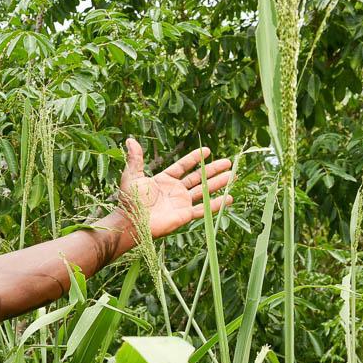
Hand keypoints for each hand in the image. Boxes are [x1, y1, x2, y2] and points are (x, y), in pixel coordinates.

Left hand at [116, 137, 234, 241]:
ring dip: (219, 183)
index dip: (194, 158)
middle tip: (229, 162)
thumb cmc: (130, 201)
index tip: (207, 150)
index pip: (183, 166)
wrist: (132, 222)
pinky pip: (204, 209)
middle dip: (213, 170)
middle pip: (198, 177)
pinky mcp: (185, 215)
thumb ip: (135, 159)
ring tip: (233, 175)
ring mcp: (181, 203)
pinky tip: (229, 198)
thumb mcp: (132, 176)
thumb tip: (130, 140)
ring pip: (204, 191)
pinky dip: (216, 204)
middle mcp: (175, 190)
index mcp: (164, 180)